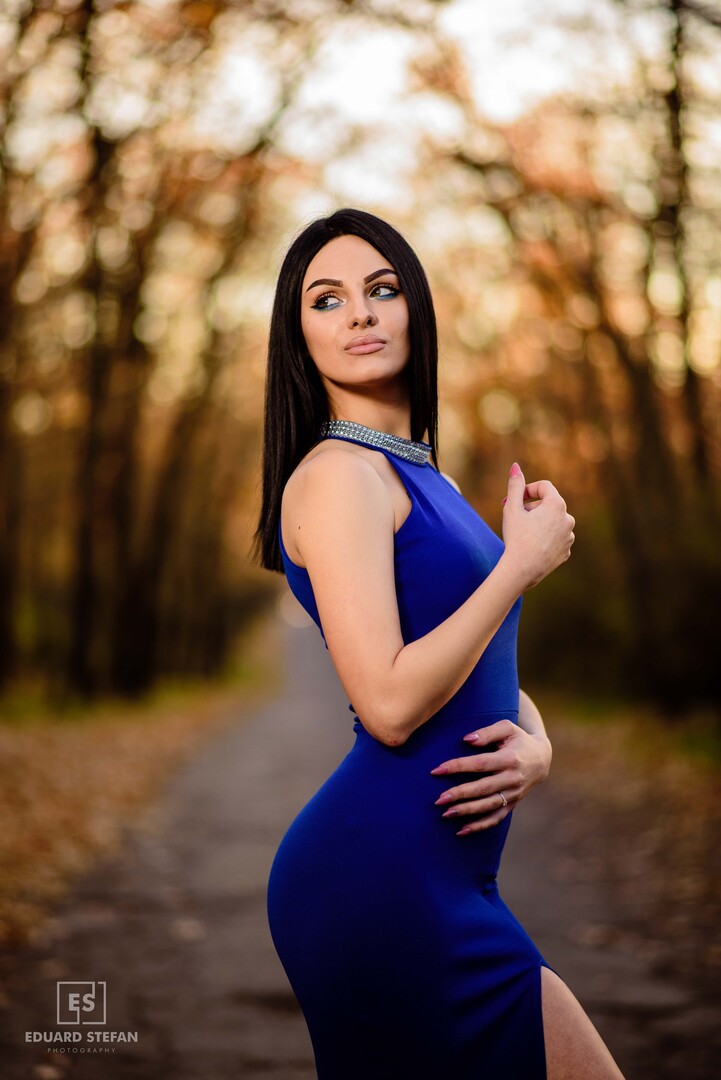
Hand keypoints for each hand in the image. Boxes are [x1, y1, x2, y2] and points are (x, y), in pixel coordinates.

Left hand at [430, 719, 551, 835]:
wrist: (541, 759)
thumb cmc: (518, 740)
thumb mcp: (507, 728)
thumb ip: (487, 732)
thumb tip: (467, 739)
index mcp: (510, 758)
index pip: (480, 764)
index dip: (458, 767)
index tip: (437, 770)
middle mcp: (513, 778)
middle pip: (483, 788)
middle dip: (460, 794)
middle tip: (439, 799)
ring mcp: (514, 794)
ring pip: (488, 806)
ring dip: (467, 811)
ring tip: (445, 813)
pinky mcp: (513, 804)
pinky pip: (496, 818)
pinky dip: (479, 826)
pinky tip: (461, 830)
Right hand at [501, 463, 574, 590]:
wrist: (522, 570)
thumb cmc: (516, 537)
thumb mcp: (512, 508)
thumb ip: (515, 485)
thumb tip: (515, 466)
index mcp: (557, 505)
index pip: (544, 486)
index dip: (527, 490)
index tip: (514, 500)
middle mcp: (568, 518)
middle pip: (548, 504)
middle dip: (531, 507)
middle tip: (513, 516)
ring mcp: (569, 536)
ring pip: (552, 522)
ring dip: (538, 522)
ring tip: (523, 533)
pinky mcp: (566, 551)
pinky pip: (555, 538)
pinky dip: (544, 538)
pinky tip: (531, 545)